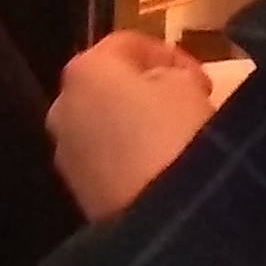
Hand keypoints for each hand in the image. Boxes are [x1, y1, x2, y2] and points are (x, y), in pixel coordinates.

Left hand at [47, 28, 219, 220]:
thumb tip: (166, 84)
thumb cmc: (178, 136)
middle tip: (187, 104)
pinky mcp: (77, 192)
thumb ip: (173, 75)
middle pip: (108, 85)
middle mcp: (63, 106)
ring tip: (176, 140)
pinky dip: (128, 159)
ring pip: (104, 126)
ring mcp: (65, 153)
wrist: (163, 221)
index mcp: (86, 70)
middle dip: (146, 91)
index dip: (171, 55)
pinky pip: (106, 161)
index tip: (202, 79)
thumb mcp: (189, 87)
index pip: (129, 44)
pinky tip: (161, 170)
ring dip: (135, 127)